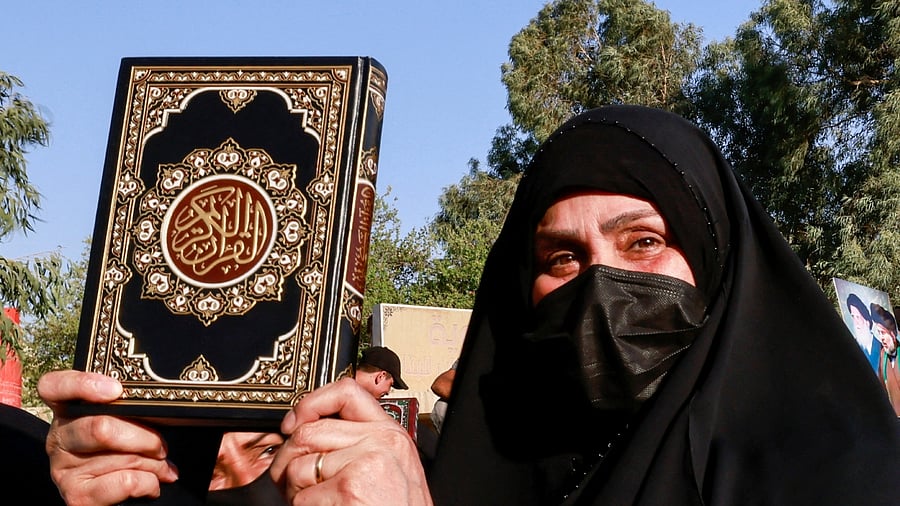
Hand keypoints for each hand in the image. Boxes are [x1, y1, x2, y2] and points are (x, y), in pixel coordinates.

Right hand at [38, 370, 177, 505]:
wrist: (112, 494)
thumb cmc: (124, 448)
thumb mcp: (124, 420)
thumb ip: (131, 407)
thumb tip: (165, 408)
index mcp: (68, 409)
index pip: (54, 386)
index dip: (83, 385)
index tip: (116, 390)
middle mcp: (59, 436)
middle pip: (101, 428)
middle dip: (145, 438)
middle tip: (160, 446)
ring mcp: (63, 468)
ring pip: (120, 457)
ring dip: (153, 464)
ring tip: (161, 467)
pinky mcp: (77, 496)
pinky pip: (124, 482)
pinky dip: (148, 482)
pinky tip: (151, 484)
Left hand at [270, 378, 431, 504]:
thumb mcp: (391, 466)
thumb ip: (360, 442)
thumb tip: (309, 430)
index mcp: (390, 433)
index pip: (346, 392)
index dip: (310, 403)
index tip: (295, 422)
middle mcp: (381, 442)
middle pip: (309, 431)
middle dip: (288, 459)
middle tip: (290, 479)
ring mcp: (365, 464)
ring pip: (299, 466)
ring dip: (295, 491)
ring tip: (317, 502)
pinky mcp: (348, 490)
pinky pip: (301, 497)